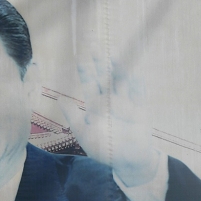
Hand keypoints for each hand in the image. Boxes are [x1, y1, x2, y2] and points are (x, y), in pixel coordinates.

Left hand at [58, 54, 164, 188]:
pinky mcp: (140, 108)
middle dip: (99, 59)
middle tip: (93, 40)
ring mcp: (126, 101)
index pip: (90, 80)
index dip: (86, 65)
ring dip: (117, 68)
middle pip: (104, 74)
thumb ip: (74, 117)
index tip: (82, 51)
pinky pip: (139, 94)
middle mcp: (110, 98)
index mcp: (95, 103)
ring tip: (112, 56)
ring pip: (121, 80)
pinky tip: (135, 75)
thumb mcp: (85, 135)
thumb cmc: (105, 149)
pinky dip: (137, 85)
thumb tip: (60, 99)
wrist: (128, 161)